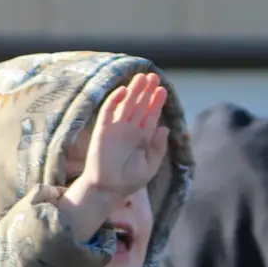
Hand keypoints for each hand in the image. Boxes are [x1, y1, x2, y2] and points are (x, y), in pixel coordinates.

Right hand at [68, 73, 170, 209]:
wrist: (107, 190)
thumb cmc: (129, 181)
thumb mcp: (150, 167)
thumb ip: (158, 148)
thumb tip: (165, 127)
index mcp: (142, 137)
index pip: (150, 115)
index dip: (156, 102)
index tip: (163, 90)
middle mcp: (130, 130)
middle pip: (140, 106)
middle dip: (147, 91)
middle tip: (154, 76)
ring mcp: (116, 128)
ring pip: (126, 104)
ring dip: (133, 91)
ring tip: (142, 77)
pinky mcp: (102, 130)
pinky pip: (108, 112)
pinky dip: (114, 101)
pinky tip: (123, 91)